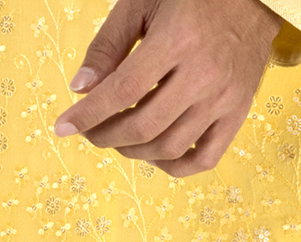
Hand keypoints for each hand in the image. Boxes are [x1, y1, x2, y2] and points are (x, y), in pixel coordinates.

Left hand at [53, 0, 283, 177]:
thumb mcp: (144, 1)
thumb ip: (110, 43)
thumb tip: (81, 88)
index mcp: (177, 40)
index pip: (123, 91)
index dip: (89, 114)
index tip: (64, 126)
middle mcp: (203, 76)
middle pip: (144, 127)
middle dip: (106, 135)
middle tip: (90, 131)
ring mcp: (223, 100)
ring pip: (169, 148)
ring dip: (134, 151)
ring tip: (118, 138)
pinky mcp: (237, 114)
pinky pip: (203, 159)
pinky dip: (174, 167)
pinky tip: (153, 154)